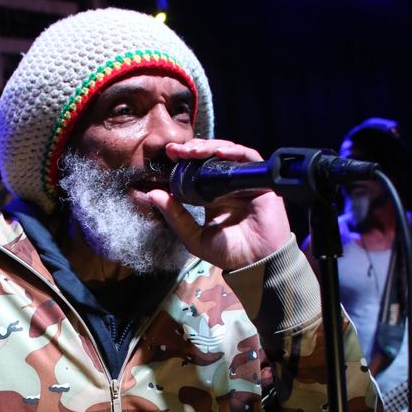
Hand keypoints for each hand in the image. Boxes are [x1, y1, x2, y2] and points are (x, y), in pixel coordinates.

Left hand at [148, 139, 291, 270]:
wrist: (256, 263)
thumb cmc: (228, 253)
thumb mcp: (193, 237)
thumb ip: (175, 216)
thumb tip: (152, 194)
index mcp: (212, 197)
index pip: (197, 170)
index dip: (183, 160)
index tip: (169, 154)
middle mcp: (227, 185)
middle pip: (210, 158)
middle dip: (192, 149)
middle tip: (176, 150)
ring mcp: (244, 181)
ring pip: (227, 153)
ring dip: (209, 147)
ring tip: (192, 151)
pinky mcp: (260, 180)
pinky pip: (248, 158)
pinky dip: (234, 151)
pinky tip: (219, 153)